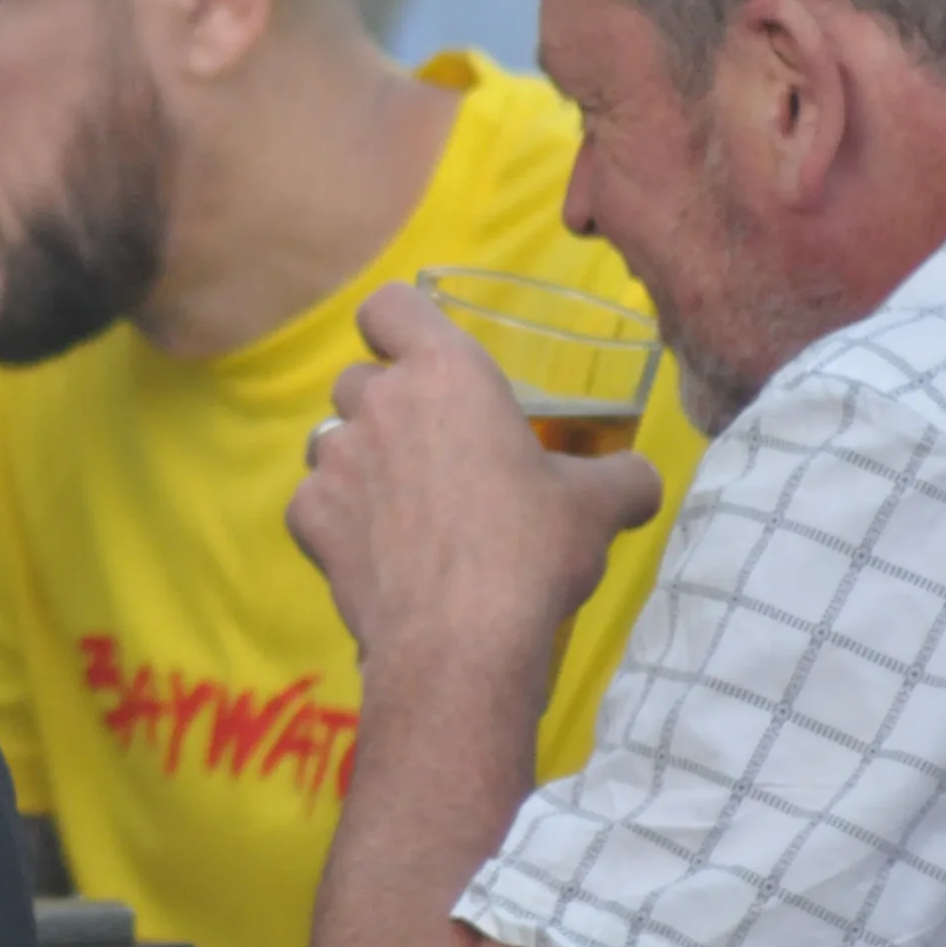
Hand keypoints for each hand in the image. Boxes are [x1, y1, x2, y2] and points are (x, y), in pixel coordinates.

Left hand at [286, 283, 663, 680]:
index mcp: (445, 373)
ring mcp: (332, 458)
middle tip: (433, 452)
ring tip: (404, 505)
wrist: (460, 640)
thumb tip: (640, 478)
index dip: (398, 323)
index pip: (388, 306)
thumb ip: (622, 477)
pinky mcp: (305, 516)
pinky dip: (336, 519)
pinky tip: (376, 553)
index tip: (419, 354)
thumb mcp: (599, 506)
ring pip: (330, 438)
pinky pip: (313, 501)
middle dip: (386, 404)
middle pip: (359, 377)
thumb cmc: (531, 551)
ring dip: (359, 459)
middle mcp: (378, 402)